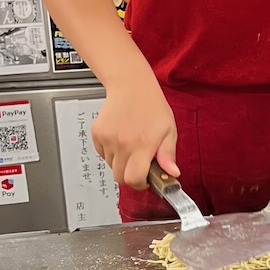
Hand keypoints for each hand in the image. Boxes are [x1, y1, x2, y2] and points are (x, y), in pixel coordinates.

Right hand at [92, 74, 178, 190]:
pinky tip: (121, 139)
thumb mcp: (169, 130)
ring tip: (131, 145)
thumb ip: (168, 154)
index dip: (141, 184)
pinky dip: (111, 153)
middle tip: (140, 164)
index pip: (134, 179)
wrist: (131, 86)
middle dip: (131, 176)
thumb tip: (172, 173)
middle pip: (120, 178)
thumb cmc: (152, 106)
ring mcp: (107, 138)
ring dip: (121, 163)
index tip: (146, 179)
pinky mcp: (97, 133)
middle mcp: (123, 142)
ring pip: (111, 166)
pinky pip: (102, 154)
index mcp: (143, 143)